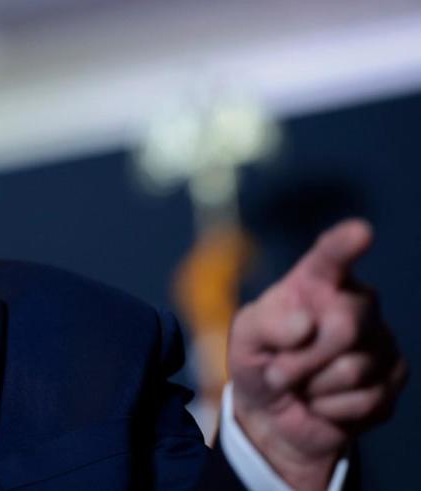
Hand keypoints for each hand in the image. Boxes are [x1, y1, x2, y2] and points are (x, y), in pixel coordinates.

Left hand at [228, 219, 407, 489]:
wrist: (275, 410)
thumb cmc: (261, 359)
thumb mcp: (246, 338)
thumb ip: (266, 324)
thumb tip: (306, 323)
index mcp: (316, 283)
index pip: (330, 259)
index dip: (344, 245)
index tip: (359, 231)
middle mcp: (356, 303)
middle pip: (345, 325)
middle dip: (303, 359)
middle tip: (279, 372)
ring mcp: (380, 340)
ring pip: (354, 369)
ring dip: (314, 386)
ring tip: (302, 384)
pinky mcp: (394, 377)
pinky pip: (367, 400)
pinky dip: (332, 408)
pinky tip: (323, 401)